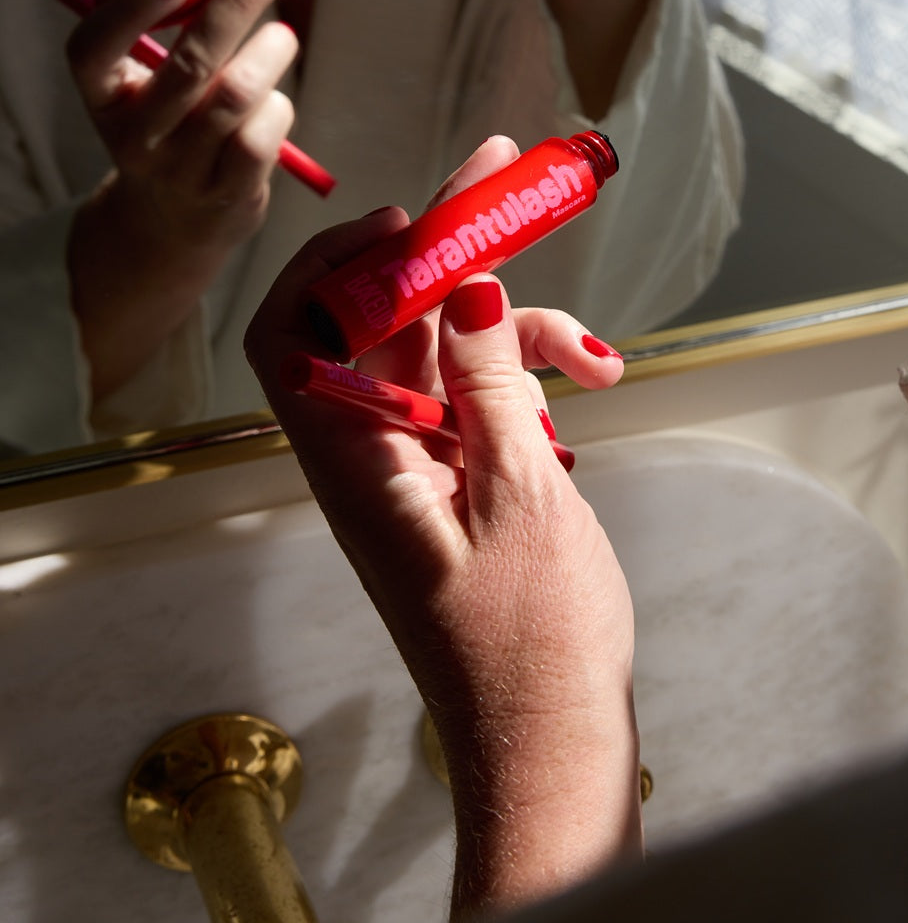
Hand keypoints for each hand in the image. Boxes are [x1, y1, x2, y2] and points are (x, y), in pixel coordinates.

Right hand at [67, 0, 298, 259]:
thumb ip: (184, 33)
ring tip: (281, 37)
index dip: (132, 11)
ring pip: (235, 96)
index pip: (93, 51)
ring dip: (271, 51)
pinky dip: (279, 107)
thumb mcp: (154, 86)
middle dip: (237, 2)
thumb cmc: (173, 131)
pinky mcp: (226, 195)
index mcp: (107, 98)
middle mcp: (137, 137)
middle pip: (189, 64)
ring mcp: (182, 171)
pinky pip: (261, 138)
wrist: (170, 225)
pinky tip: (275, 101)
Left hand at [244, 137, 642, 917]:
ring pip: (448, 353)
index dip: (332, 263)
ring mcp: (420, 466)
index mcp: (355, 460)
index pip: (294, 333)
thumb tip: (463, 280)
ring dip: (517, 328)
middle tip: (509, 180)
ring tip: (597, 351)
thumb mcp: (518, 494)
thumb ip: (485, 380)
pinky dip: (532, 379)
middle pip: (385, 320)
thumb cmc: (529, 643)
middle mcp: (373, 453)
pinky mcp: (463, 481)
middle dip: (447, 251)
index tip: (404, 218)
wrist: (553, 741)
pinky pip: (483, 399)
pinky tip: (596, 383)